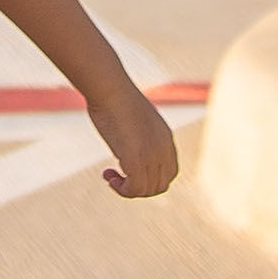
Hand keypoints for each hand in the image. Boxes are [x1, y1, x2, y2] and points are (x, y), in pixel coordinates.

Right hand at [83, 84, 179, 199]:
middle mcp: (164, 149)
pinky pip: (135, 189)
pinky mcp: (137, 159)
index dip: (150, 179)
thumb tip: (125, 138)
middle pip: (160, 185)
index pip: (169, 172)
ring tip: (110, 176)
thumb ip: (137, 133)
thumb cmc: (115, 97)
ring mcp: (152, 155)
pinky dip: (122, 190)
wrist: (110, 88)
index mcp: (166, 138)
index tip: (129, 170)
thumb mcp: (133, 117)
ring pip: (148, 190)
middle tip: (117, 176)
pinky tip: (108, 176)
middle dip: (139, 187)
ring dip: (128, 189)